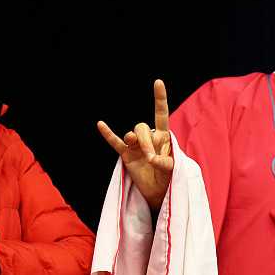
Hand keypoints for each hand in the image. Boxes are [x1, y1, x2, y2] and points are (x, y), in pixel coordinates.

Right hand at [97, 79, 173, 208]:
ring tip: (146, 158)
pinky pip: (115, 142)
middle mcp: (149, 138)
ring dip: (139, 144)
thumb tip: (152, 159)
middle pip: (143, 128)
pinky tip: (100, 124)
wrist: (158, 192)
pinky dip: (108, 134)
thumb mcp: (174, 170)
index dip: (159, 98)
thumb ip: (166, 163)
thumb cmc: (169, 178)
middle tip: (152, 159)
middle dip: (147, 142)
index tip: (158, 82)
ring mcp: (136, 146)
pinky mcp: (126, 155)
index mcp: (163, 137)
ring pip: (132, 134)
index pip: (161, 114)